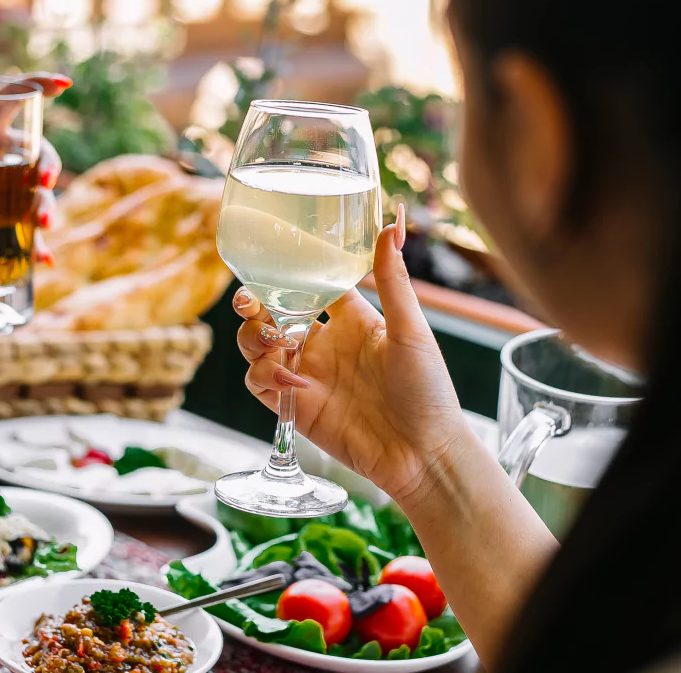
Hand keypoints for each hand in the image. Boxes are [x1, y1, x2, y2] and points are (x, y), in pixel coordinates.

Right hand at [235, 205, 471, 502]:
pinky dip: (262, 374)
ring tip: (269, 340)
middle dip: (254, 303)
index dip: (289, 270)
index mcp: (353, 319)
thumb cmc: (429, 392)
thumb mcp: (411, 330)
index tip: (273, 257)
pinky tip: (287, 376)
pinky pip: (260, 383)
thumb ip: (393, 279)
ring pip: (257, 345)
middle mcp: (325, 343)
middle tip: (251, 302)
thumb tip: (392, 225)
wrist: (423, 455)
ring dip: (252, 337)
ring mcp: (308, 375)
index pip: (311, 283)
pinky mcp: (296, 407)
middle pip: (273, 312)